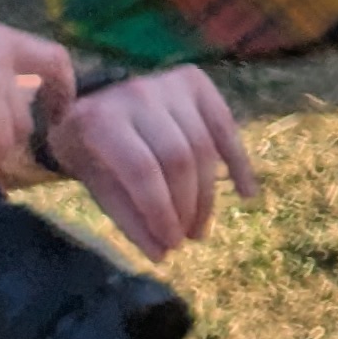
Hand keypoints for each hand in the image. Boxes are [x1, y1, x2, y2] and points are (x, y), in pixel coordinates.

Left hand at [46, 69, 245, 251]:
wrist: (93, 103)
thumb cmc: (90, 151)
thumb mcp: (95, 184)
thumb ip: (127, 217)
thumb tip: (162, 255)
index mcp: (101, 120)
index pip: (142, 171)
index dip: (161, 210)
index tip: (171, 244)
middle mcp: (137, 94)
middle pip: (178, 158)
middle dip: (187, 205)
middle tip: (188, 238)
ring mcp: (169, 84)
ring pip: (204, 146)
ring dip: (208, 194)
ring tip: (201, 226)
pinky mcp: (196, 83)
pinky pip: (225, 126)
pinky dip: (239, 161)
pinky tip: (246, 194)